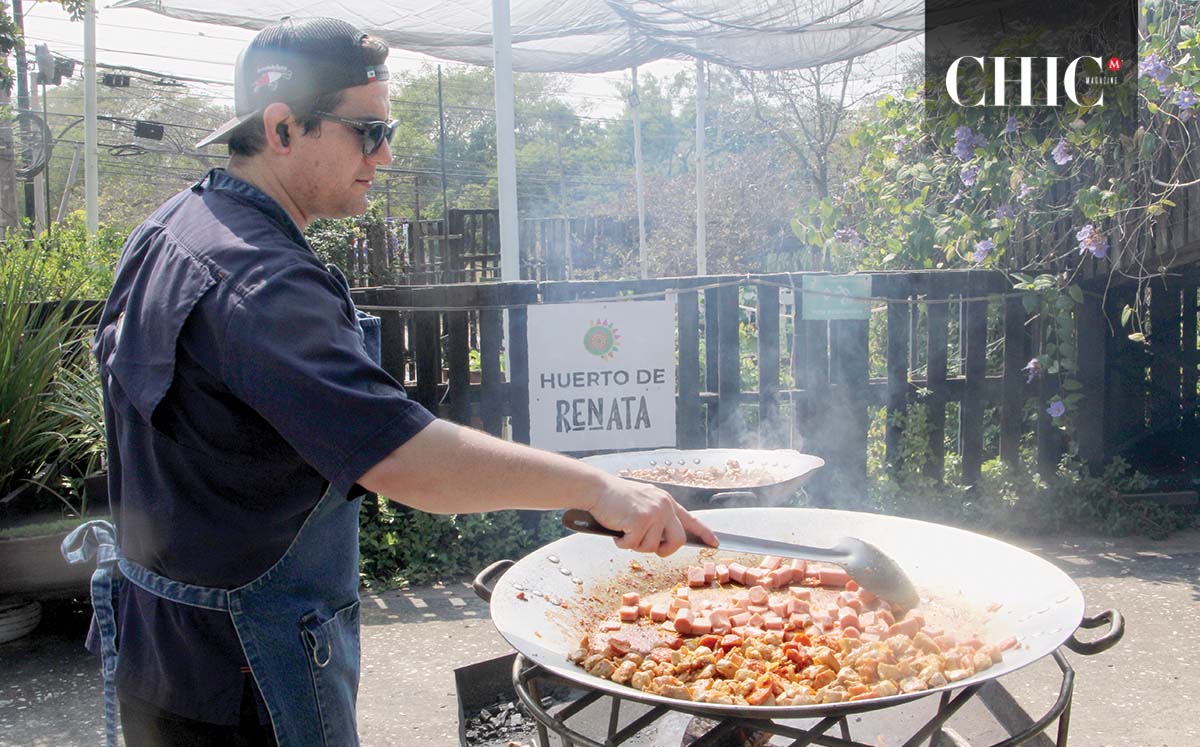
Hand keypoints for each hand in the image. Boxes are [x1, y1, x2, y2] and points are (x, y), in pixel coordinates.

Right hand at [587, 477, 717, 556]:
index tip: (714, 543)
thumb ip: (656, 517)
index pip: (691, 520)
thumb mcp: (643, 502)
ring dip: (635, 545)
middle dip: (664, 550)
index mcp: (667, 502)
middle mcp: (664, 506)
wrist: (597, 489)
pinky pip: (633, 546)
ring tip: (624, 529)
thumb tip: (662, 542)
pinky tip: (616, 529)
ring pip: (651, 547)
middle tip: (650, 548)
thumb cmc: (615, 499)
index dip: (704, 533)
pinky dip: (622, 543)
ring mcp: (653, 513)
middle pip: (678, 540)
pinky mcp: (640, 520)